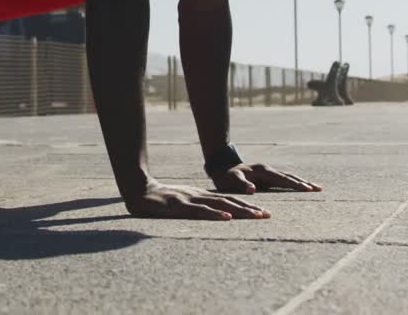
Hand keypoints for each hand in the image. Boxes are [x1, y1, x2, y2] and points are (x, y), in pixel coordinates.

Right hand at [125, 180, 270, 219]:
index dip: (247, 205)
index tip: (264, 213)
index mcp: (202, 196)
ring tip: (256, 216)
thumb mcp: (184, 201)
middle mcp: (200, 196)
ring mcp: (190, 200)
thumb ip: (198, 207)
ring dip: (240, 210)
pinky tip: (227, 217)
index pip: (229, 200)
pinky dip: (215, 214)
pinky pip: (200, 211)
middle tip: (268, 216)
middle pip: (229, 202)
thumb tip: (215, 214)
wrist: (139, 190)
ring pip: (219, 205)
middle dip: (250, 209)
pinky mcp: (179, 206)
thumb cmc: (162, 199)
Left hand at [210, 163, 322, 194]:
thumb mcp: (231, 180)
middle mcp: (268, 170)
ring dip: (302, 182)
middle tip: (318, 189)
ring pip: (289, 177)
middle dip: (304, 183)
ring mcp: (269, 173)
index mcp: (262, 171)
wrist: (222, 167)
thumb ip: (241, 184)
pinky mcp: (268, 177)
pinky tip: (302, 187)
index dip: (294, 184)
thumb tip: (252, 190)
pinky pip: (284, 180)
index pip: (282, 179)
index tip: (307, 189)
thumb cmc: (226, 176)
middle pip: (289, 176)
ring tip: (316, 188)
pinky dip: (295, 183)